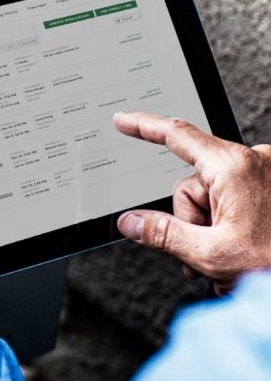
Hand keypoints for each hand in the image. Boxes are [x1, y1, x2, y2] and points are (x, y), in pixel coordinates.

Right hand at [114, 112, 270, 292]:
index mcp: (234, 167)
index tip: (123, 120)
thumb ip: (163, 235)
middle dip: (191, 222)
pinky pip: (235, 197)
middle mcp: (253, 161)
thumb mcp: (211, 254)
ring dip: (211, 229)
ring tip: (228, 261)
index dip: (143, 126)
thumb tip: (131, 223)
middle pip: (192, 184)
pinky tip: (240, 249)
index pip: (176, 135)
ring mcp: (266, 172)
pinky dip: (230, 223)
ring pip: (213, 195)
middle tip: (202, 255)